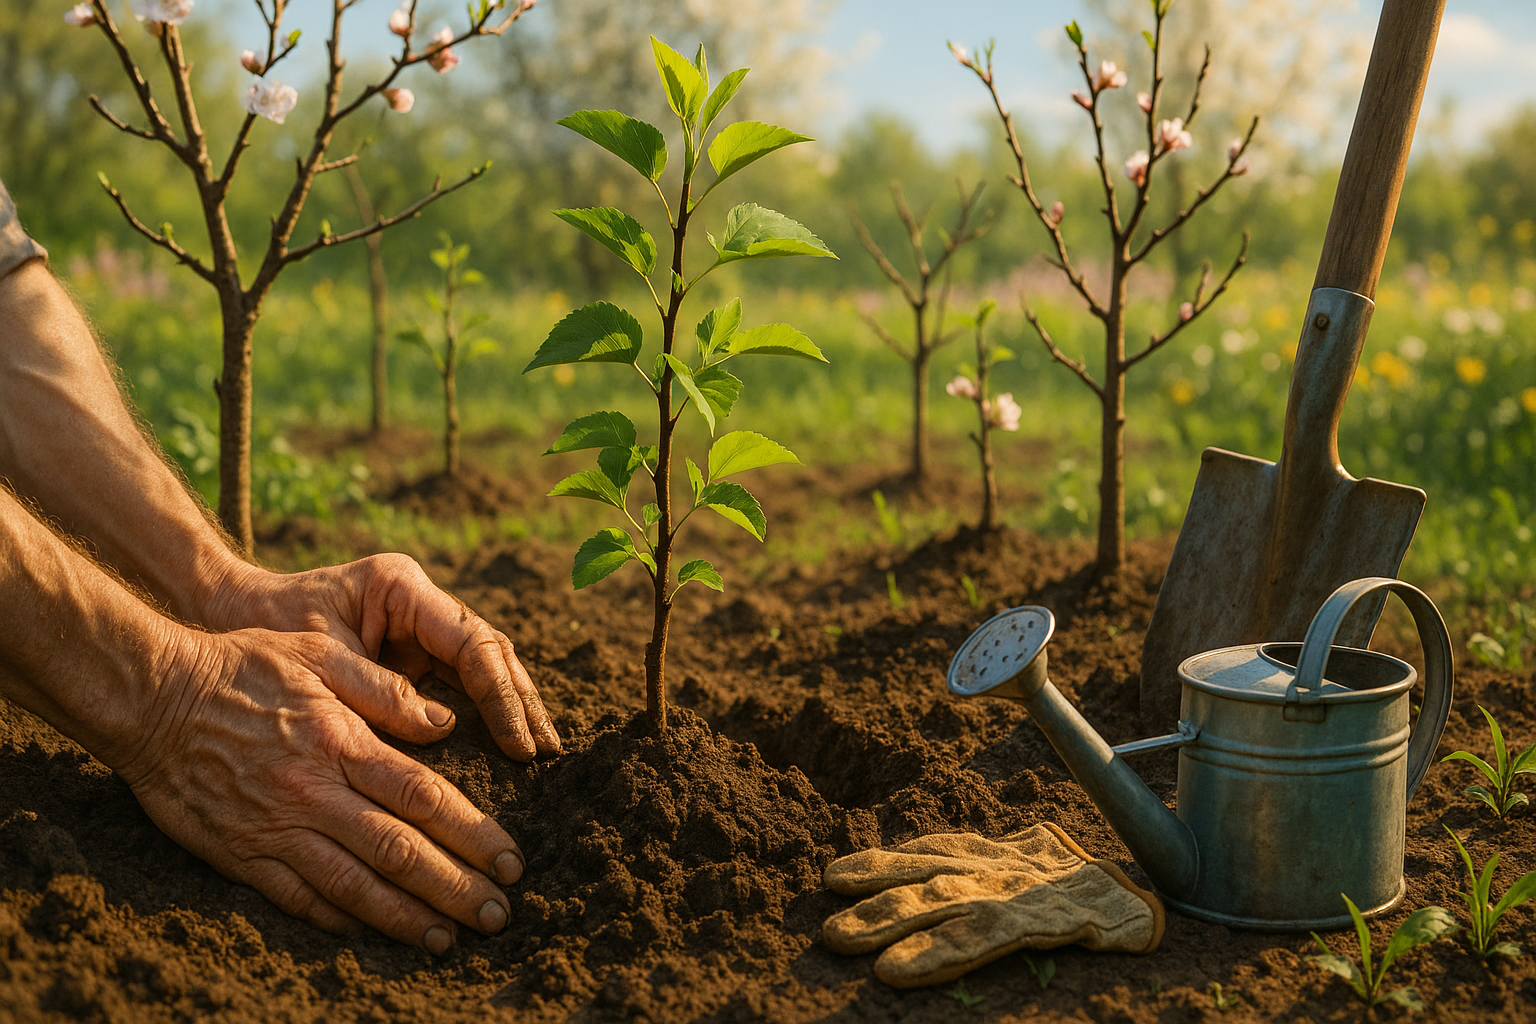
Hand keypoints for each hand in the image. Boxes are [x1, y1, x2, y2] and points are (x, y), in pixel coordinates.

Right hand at [115, 625, 524, 952]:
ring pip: (354, 886)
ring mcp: (275, 829)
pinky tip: (374, 932)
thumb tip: (447, 722)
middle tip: (498, 915)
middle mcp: (314, 794)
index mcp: (341, 743)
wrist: (150, 696)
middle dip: (455, 887)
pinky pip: (298, 898)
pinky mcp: (240, 854)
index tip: (510, 860)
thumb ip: (386, 690)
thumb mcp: (320, 654)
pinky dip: (340, 919)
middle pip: (400, 851)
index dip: (473, 833)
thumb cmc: (242, 666)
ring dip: (406, 917)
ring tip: (447, 939)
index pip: (424, 797)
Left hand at [210, 554, 559, 759]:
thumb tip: (443, 729)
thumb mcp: (317, 658)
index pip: (471, 641)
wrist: (224, 612)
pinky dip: (484, 715)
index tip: (517, 743)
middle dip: (521, 702)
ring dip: (512, 709)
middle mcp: (420, 603)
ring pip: (484, 667)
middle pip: (490, 652)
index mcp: (402, 587)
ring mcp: (419, 627)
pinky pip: (459, 684)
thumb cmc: (263, 626)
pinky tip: (507, 747)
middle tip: (546, 752)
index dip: (500, 695)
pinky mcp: (411, 654)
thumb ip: (377, 688)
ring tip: (539, 753)